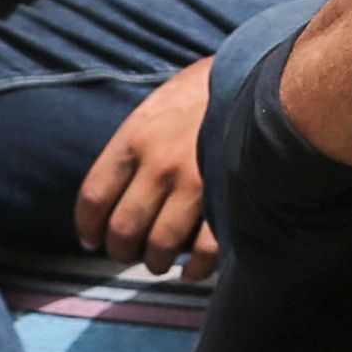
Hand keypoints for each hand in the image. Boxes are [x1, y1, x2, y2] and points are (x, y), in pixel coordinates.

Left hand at [74, 58, 217, 272]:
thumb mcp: (159, 106)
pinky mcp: (228, 198)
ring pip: (160, 246)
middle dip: (121, 251)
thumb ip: (136, 143)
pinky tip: (193, 272)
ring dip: (156, 262)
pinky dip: (196, 269)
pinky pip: (205, 250)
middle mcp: (159, 162)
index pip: (94, 196)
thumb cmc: (206, 92)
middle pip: (123, 228)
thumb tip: (118, 186)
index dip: (88, 227)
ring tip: (160, 263)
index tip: (91, 240)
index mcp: (135, 136)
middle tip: (126, 254)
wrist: (263, 80)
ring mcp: (195, 183)